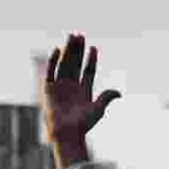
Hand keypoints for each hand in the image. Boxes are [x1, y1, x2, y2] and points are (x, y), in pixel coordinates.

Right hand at [42, 34, 121, 167]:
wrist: (67, 132)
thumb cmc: (83, 124)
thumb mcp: (98, 109)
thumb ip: (107, 97)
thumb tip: (119, 92)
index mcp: (84, 90)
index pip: (88, 71)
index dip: (91, 59)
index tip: (94, 48)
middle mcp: (72, 86)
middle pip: (76, 63)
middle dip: (78, 50)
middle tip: (81, 35)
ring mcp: (60, 86)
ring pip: (65, 63)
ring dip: (68, 50)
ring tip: (72, 37)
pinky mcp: (49, 88)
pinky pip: (51, 71)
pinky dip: (53, 60)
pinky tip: (59, 50)